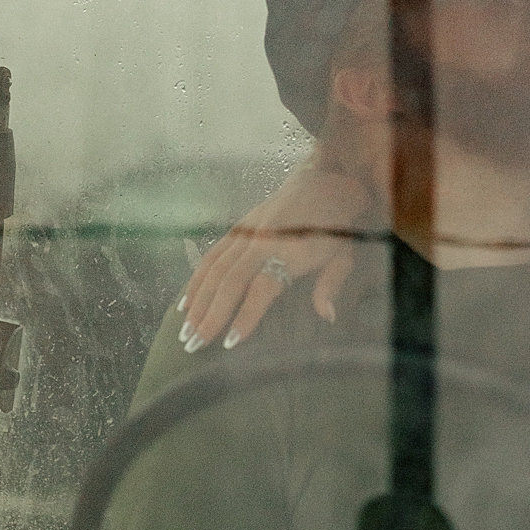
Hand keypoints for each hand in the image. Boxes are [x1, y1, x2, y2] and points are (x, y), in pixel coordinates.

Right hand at [179, 164, 366, 350]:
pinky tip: (186, 304)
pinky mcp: (237, 228)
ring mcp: (246, 232)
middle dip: (210, 316)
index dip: (245, 315)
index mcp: (289, 250)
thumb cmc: (335, 227)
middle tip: (194, 345)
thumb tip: (327, 316)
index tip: (231, 343)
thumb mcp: (343, 255)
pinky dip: (196, 280)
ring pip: (214, 270)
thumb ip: (331, 285)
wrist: (322, 183)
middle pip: (229, 281)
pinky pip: (211, 256)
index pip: (261, 287)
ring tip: (186, 332)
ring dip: (198, 303)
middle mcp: (262, 240)